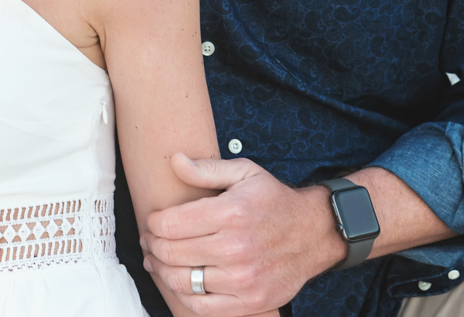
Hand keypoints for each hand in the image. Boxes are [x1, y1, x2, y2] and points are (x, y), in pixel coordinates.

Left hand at [140, 153, 341, 314]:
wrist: (314, 234)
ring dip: (162, 271)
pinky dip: (184, 296)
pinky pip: (202, 307)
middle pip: (171, 253)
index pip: (170, 224)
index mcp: (231, 213)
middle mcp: (236, 248)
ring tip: (158, 261)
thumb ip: (207, 169)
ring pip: (182, 281)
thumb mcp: (245, 173)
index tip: (152, 221)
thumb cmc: (274, 201)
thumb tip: (174, 160)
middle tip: (149, 241)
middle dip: (152, 246)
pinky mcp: (250, 302)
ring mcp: (244, 279)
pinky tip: (181, 281)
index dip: (152, 222)